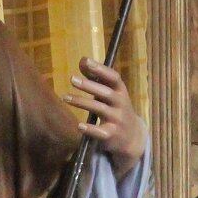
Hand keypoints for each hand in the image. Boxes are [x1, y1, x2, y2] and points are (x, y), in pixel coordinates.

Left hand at [65, 58, 145, 180]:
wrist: (132, 137)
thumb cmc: (116, 110)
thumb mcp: (111, 94)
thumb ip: (97, 79)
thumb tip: (82, 60)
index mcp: (121, 91)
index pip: (113, 77)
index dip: (100, 69)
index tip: (85, 61)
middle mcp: (121, 104)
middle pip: (105, 93)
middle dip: (89, 86)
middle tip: (72, 79)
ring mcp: (117, 120)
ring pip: (99, 110)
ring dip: (82, 102)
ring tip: (65, 97)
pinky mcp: (112, 135)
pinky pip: (100, 132)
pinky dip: (90, 129)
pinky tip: (78, 125)